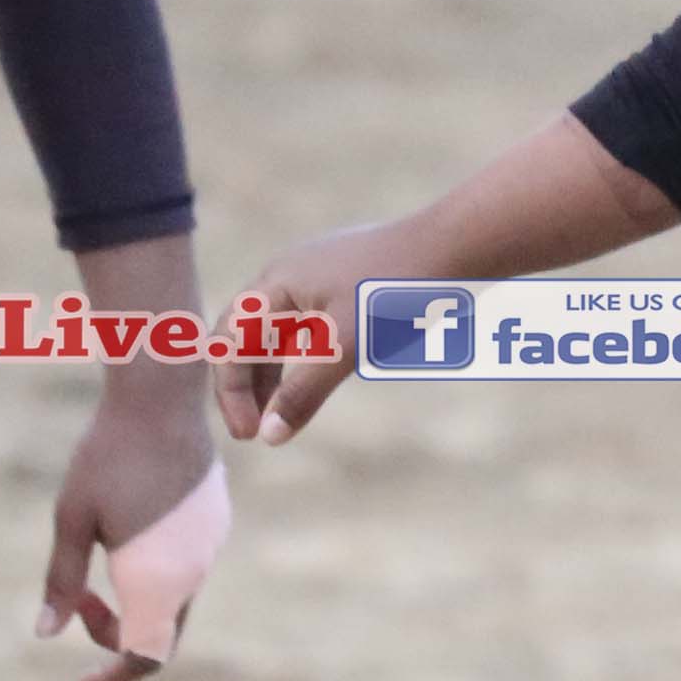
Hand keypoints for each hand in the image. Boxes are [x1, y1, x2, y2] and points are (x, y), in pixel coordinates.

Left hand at [39, 360, 221, 680]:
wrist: (161, 397)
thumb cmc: (107, 456)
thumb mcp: (72, 520)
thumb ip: (62, 582)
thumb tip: (44, 634)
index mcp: (156, 581)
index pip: (145, 658)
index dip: (115, 678)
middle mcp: (192, 571)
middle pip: (160, 635)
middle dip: (115, 634)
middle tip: (76, 600)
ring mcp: (210, 546)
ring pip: (173, 601)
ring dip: (133, 600)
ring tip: (95, 555)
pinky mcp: (215, 522)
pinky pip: (185, 569)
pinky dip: (153, 575)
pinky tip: (124, 533)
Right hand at [215, 220, 404, 447]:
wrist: (452, 245)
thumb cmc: (394, 290)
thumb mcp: (345, 346)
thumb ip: (304, 391)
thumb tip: (269, 435)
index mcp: (276, 283)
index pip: (227, 342)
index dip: (231, 392)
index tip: (250, 435)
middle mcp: (286, 275)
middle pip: (243, 336)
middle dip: (244, 386)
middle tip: (254, 432)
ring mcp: (314, 276)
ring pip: (274, 332)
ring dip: (270, 375)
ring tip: (278, 416)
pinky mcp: (341, 283)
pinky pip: (304, 325)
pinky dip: (298, 359)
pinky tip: (311, 383)